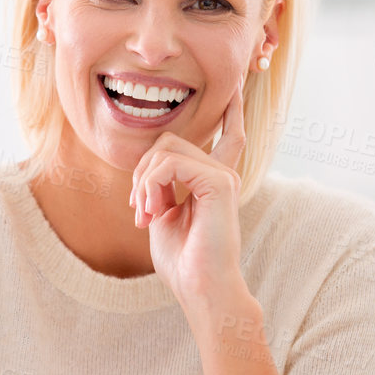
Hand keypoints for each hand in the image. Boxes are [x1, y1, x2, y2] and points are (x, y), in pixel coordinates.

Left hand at [129, 83, 248, 310]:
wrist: (201, 289)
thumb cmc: (182, 261)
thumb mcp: (162, 216)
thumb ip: (159, 187)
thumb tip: (149, 170)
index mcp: (214, 180)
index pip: (227, 135)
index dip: (231, 109)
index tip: (236, 84)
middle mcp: (223, 173)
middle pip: (170, 141)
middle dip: (142, 171)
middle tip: (138, 210)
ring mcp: (224, 176)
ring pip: (166, 149)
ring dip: (142, 183)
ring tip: (145, 215)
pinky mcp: (220, 183)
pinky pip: (170, 163)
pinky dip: (150, 185)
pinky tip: (152, 211)